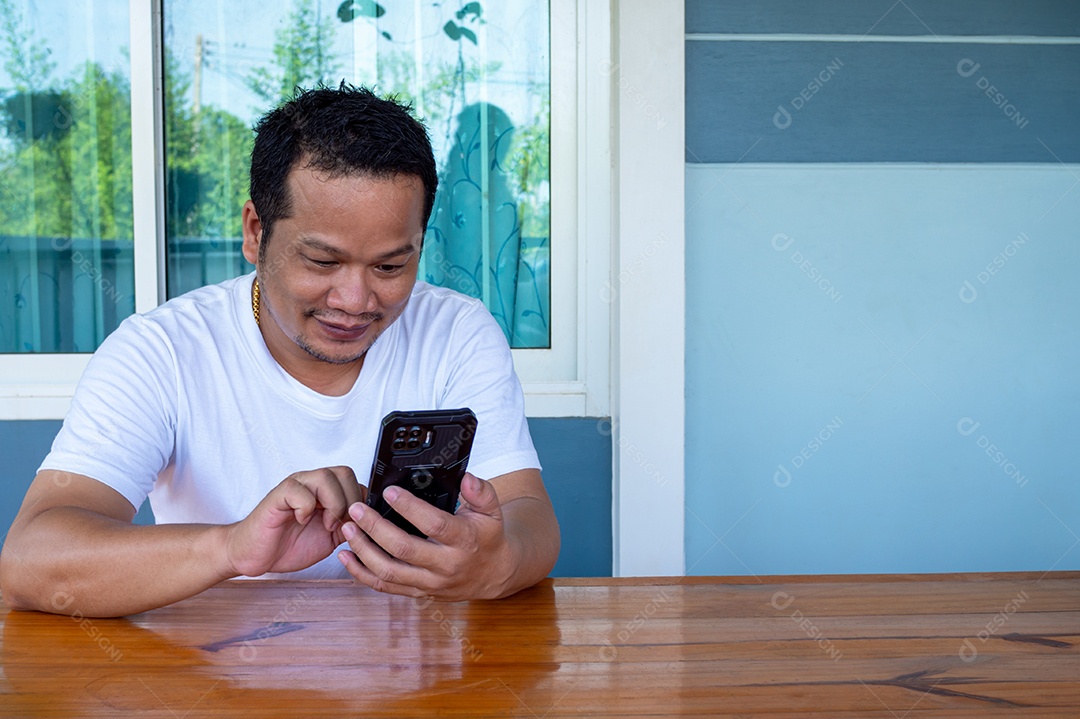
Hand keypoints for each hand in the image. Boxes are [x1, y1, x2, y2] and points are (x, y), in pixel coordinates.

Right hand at [224, 466, 364, 576]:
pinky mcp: (278, 495)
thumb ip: (349, 525)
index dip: (361, 502)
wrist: (256, 555)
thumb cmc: (289, 544)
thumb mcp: (331, 538)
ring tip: (325, 524)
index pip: (355, 481)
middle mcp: (311, 484)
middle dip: (350, 501)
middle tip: (340, 524)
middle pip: (344, 472)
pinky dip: (305, 508)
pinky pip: (299, 489)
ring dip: (332, 504)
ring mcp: (295, 486)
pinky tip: (300, 520)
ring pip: (325, 476)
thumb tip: (371, 521)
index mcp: (326, 492)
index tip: (354, 525)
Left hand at [337, 472, 515, 600]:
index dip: (410, 508)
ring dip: (363, 550)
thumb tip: (466, 478)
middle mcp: (445, 565)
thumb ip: (481, 492)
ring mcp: (430, 583)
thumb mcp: (492, 511)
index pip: (434, 524)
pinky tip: (347, 556)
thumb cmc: (488, 539)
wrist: (493, 575)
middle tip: (357, 509)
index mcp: (464, 541)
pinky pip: (385, 587)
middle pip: (403, 549)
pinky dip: (361, 573)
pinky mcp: (418, 592)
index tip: (389, 493)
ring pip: (389, 572)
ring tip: (348, 529)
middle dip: (375, 528)